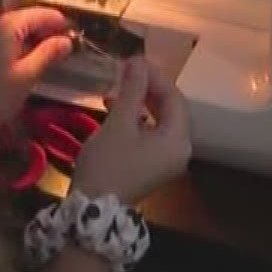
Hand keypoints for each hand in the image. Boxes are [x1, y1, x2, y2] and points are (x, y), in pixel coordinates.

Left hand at [0, 7, 75, 131]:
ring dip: (35, 39)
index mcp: (9, 24)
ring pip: (18, 27)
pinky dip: (21, 44)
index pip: (44, 14)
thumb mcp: (27, 76)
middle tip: (66, 50)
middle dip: (49, 31)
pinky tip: (28, 59)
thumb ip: (48, 54)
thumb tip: (67, 41)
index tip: (78, 38)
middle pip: (30, 18)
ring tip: (50, 56)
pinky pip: (7, 37)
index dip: (63, 25)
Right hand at [71, 58, 190, 203]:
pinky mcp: (151, 167)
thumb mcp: (119, 123)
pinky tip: (116, 109)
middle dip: (149, 89)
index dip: (155, 77)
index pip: (174, 98)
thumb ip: (131, 90)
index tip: (134, 60)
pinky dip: (136, 120)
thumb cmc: (108, 164)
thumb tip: (137, 60)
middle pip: (170, 110)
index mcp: (178, 140)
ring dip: (140, 103)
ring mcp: (166, 161)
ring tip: (118, 88)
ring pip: (159, 122)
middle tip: (127, 71)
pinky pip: (150, 136)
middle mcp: (179, 150)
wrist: (93, 211)